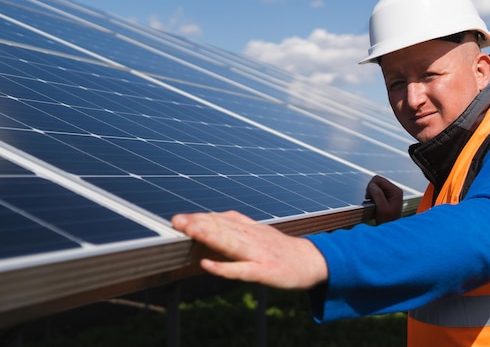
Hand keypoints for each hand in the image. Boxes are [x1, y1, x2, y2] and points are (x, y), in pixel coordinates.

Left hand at [172, 210, 327, 288]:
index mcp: (250, 229)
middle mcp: (252, 237)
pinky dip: (224, 267)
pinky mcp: (265, 271)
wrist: (313, 261)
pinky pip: (242, 269)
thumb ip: (236, 229)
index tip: (179, 217)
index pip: (222, 220)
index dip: (201, 218)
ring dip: (209, 236)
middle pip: (223, 228)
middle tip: (176, 220)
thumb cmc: (281, 250)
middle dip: (199, 224)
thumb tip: (210, 223)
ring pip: (231, 243)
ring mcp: (258, 253)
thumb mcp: (259, 235)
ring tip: (190, 231)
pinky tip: (207, 265)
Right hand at [365, 175, 402, 223]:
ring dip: (371, 193)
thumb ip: (378, 195)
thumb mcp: (382, 208)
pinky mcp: (387, 196)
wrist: (391, 229)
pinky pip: (376, 191)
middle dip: (371, 189)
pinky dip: (372, 196)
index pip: (378, 179)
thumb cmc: (387, 221)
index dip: (371, 186)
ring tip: (372, 203)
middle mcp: (394, 190)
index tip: (369, 197)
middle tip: (370, 200)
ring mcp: (391, 193)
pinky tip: (373, 203)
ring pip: (376, 186)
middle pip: (377, 181)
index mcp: (395, 191)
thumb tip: (372, 185)